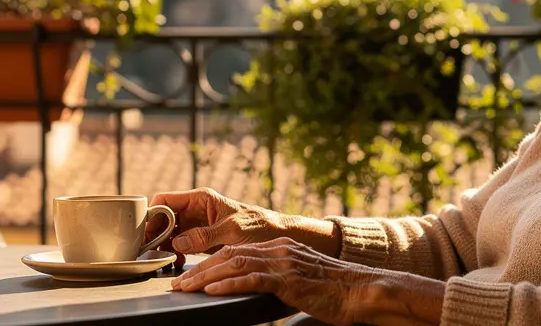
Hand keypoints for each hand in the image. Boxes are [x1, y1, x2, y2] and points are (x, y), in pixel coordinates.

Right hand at [145, 188, 339, 268]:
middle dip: (155, 232)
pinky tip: (178, 263)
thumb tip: (178, 242)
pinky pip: (180, 244)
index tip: (145, 232)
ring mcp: (198, 224)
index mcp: (202, 198)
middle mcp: (196, 209)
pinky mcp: (202, 239)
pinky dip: (175, 253)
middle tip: (149, 250)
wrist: (277, 236)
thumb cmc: (260, 226)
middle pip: (163, 217)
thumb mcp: (232, 231)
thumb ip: (205, 235)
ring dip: (164, 245)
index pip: (165, 199)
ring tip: (163, 259)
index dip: (152, 214)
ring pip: (169, 232)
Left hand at [171, 237, 445, 325]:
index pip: (238, 250)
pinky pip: (253, 279)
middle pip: (230, 254)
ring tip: (185, 288)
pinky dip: (228, 284)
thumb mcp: (302, 280)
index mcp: (282, 247)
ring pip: (236, 264)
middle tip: (177, 283)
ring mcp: (285, 262)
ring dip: (205, 276)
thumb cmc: (336, 292)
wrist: (363, 290)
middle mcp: (280, 249)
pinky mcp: (290, 279)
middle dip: (200, 268)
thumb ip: (279, 281)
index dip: (211, 261)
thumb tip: (258, 293)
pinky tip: (212, 291)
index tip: (191, 274)